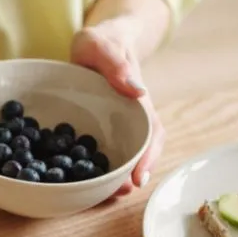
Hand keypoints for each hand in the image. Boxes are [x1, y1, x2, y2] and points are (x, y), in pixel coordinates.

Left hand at [70, 21, 165, 198]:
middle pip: (139, 152)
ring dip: (116, 177)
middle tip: (119, 193)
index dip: (148, 156)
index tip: (140, 177)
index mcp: (137, 101)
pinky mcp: (98, 131)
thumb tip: (136, 90)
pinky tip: (86, 183)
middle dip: (131, 175)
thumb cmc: (102, 41)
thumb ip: (114, 60)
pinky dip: (96, 170)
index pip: (151, 133)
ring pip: (122, 156)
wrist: (98, 42)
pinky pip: (101, 154)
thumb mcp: (100, 42)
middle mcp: (131, 118)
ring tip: (106, 195)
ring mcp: (115, 127)